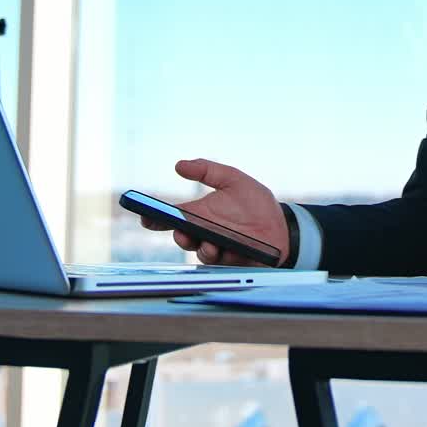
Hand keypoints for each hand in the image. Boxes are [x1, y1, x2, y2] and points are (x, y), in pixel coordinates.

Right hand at [142, 158, 289, 265]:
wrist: (282, 226)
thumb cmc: (256, 204)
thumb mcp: (234, 180)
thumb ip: (208, 170)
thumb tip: (179, 164)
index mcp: (202, 214)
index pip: (174, 217)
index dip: (156, 217)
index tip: (145, 215)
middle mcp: (206, 232)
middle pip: (183, 237)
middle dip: (178, 235)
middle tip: (178, 230)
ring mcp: (217, 248)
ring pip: (199, 252)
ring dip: (200, 247)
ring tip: (206, 242)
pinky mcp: (231, 261)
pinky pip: (220, 262)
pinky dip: (219, 255)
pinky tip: (223, 248)